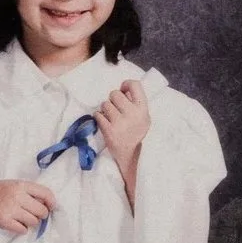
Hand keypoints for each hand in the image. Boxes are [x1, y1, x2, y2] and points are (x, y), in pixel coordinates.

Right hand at [0, 178, 54, 233]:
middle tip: (35, 215)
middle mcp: (17, 196)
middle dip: (41, 215)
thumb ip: (29, 191)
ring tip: (24, 220)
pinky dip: (22, 229)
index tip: (51, 207)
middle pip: (42, 211)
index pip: (46, 193)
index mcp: (21, 185)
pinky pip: (22, 230)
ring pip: (34, 221)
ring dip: (32, 223)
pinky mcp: (4, 221)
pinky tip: (17, 225)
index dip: (52, 202)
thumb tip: (49, 204)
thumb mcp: (13, 185)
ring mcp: (10, 209)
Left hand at [94, 80, 150, 198]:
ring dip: (105, 110)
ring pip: (105, 104)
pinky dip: (99, 118)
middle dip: (112, 100)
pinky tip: (105, 124)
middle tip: (115, 109)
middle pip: (115, 93)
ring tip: (111, 119)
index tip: (123, 89)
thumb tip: (123, 88)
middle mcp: (133, 114)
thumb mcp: (143, 118)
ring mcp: (120, 123)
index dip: (126, 84)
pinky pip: (97, 115)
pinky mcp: (109, 131)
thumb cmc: (137, 135)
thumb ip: (135, 104)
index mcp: (143, 109)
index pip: (135, 85)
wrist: (133, 158)